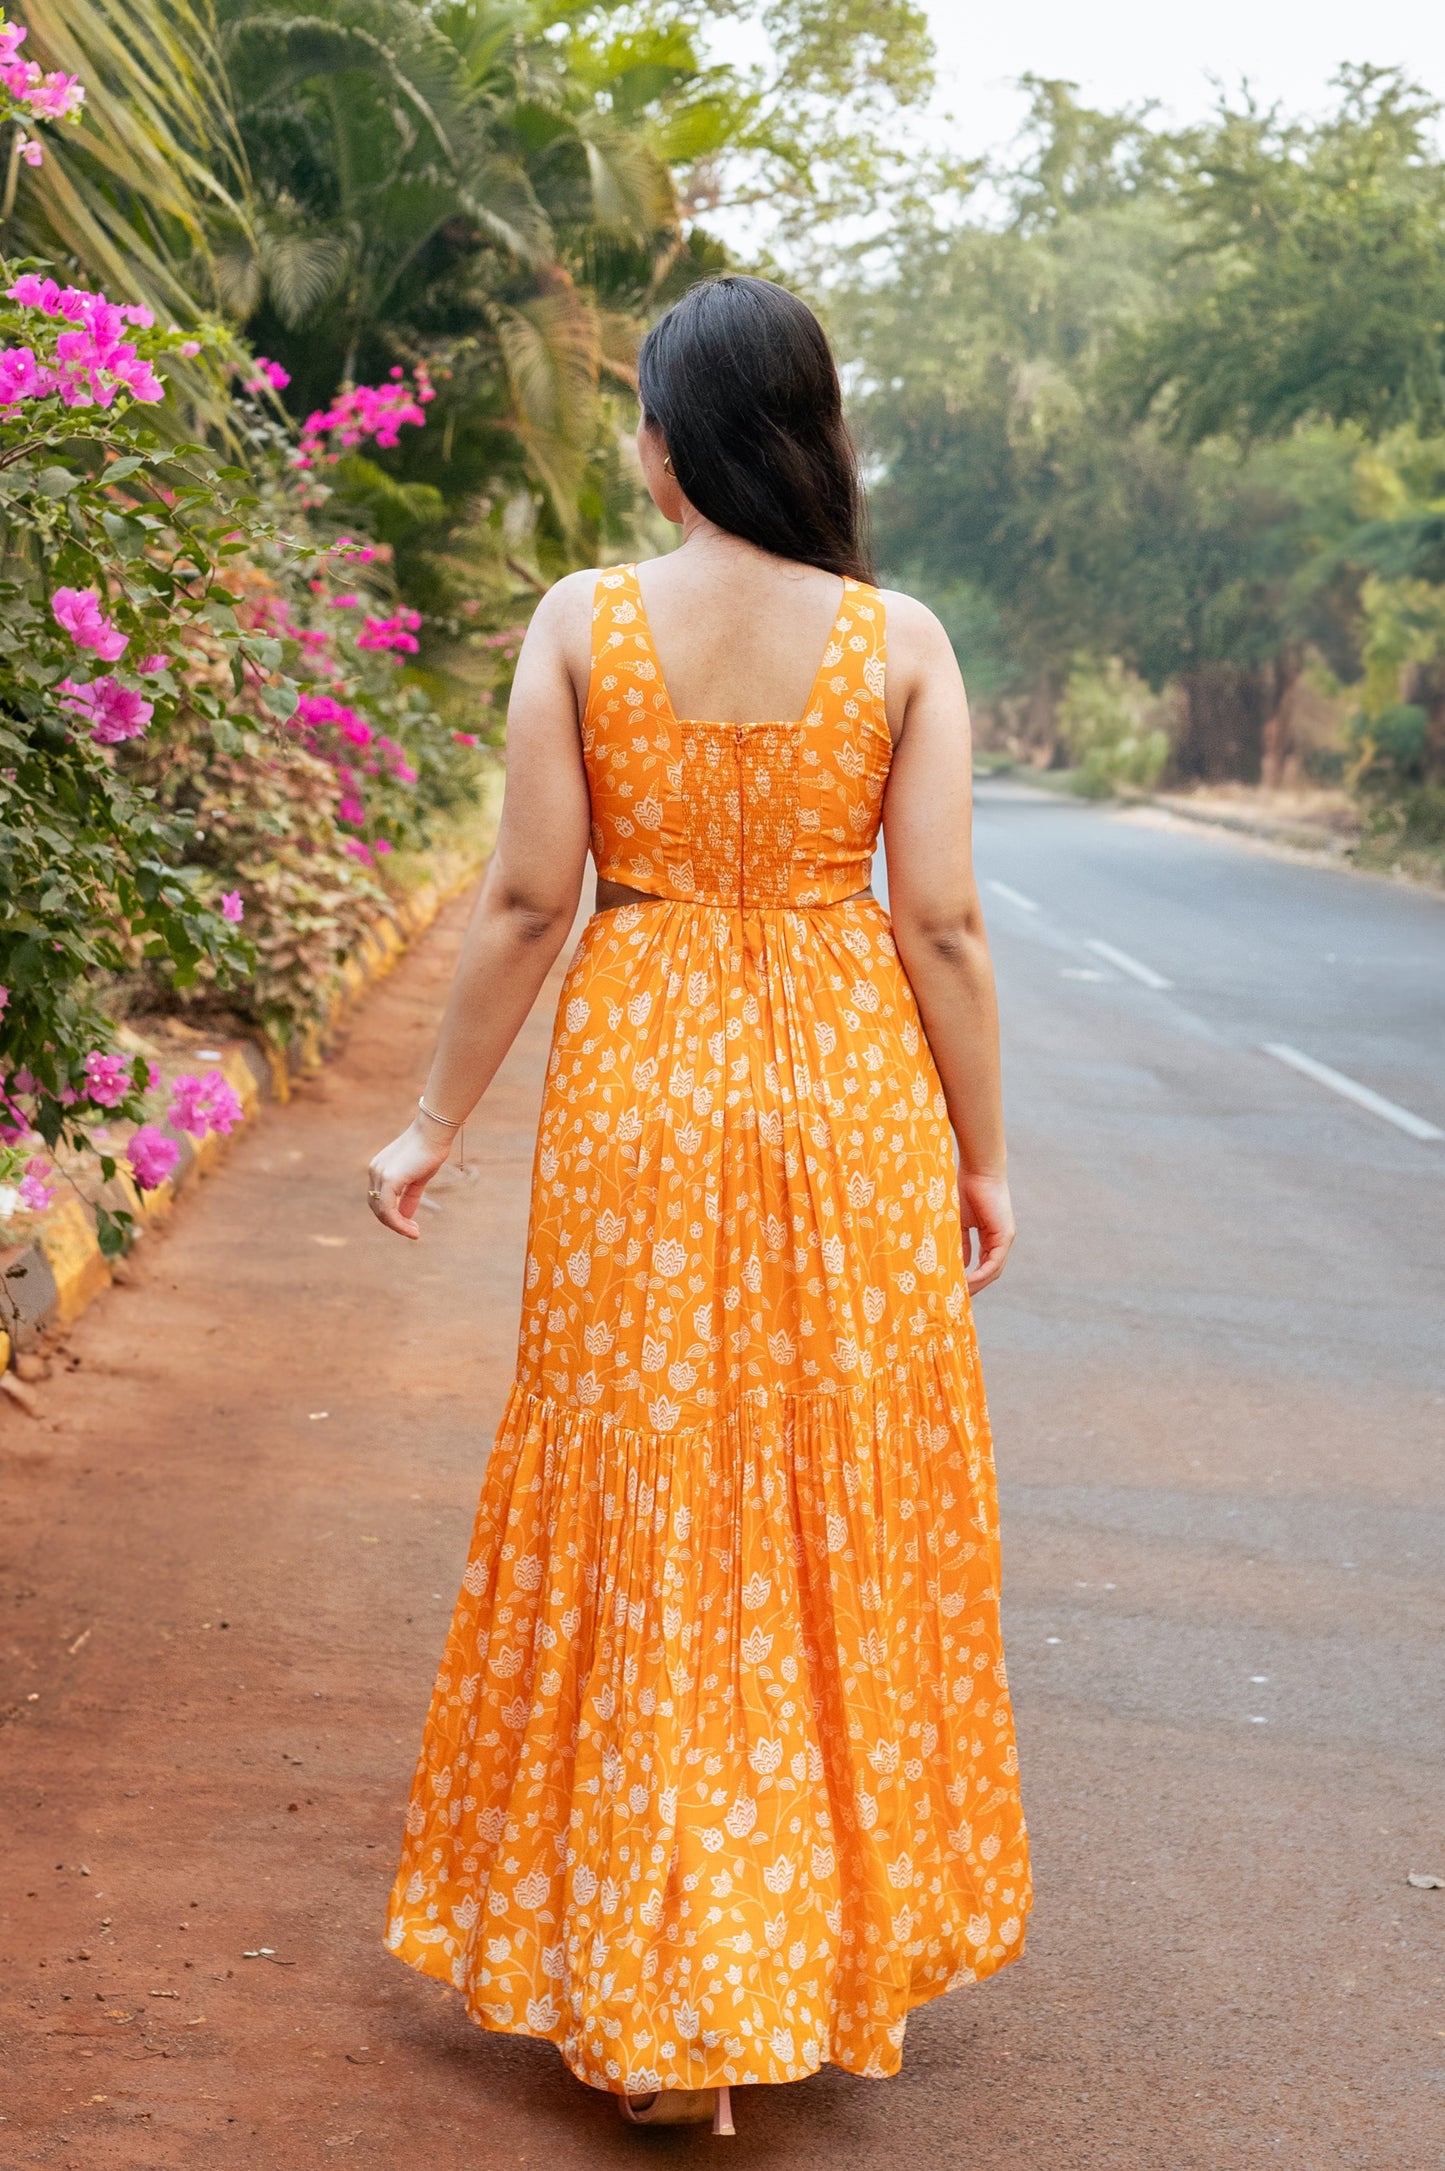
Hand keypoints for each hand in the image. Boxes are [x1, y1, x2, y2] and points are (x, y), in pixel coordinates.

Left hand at [367, 1118, 451, 1240]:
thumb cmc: (429, 1150)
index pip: (378, 1199)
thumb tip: (406, 1217)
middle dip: (394, 1223)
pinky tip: (412, 1229)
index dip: (392, 1215)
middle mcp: (375, 1171)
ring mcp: (379, 1174)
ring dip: (398, 1226)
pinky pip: (388, 1210)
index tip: (410, 1226)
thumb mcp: (418, 1178)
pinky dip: (399, 1223)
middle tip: (413, 1232)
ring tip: (414, 1233)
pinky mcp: (389, 1179)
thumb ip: (410, 1197)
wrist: (434, 1132)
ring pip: (382, 1211)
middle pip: (377, 1207)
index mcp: (379, 1169)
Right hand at [961, 1169, 1013, 1293]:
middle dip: (974, 1286)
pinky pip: (994, 1263)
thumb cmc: (965, 1188)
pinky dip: (981, 1274)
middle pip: (990, 1272)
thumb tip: (958, 1264)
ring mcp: (1005, 1239)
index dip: (971, 1278)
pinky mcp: (1005, 1236)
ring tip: (960, 1294)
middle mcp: (1001, 1240)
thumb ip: (959, 1242)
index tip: (955, 1287)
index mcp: (990, 1236)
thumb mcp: (958, 1221)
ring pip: (993, 1270)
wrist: (979, 1170)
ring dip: (977, 1284)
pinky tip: (967, 1282)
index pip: (983, 1264)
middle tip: (956, 1298)